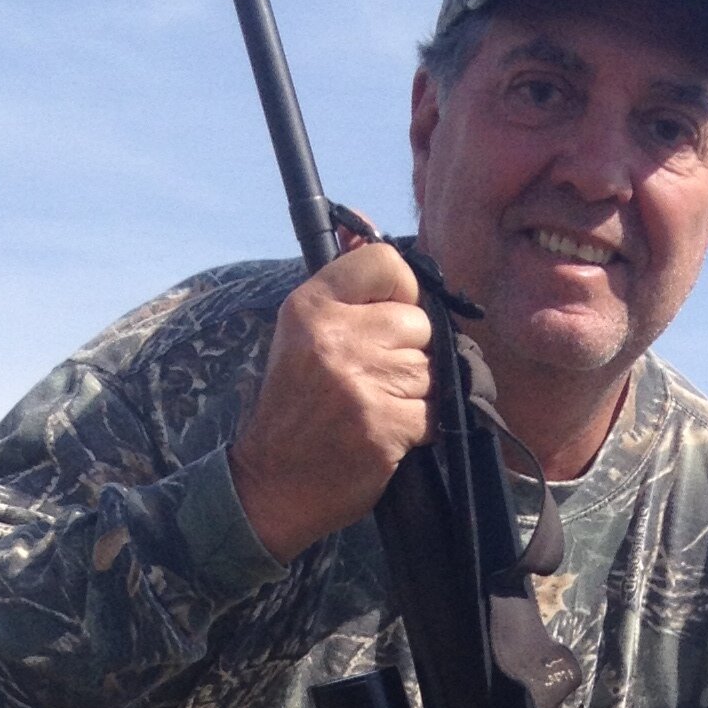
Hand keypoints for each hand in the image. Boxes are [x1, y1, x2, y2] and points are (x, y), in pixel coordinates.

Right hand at [229, 242, 432, 559]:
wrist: (274, 483)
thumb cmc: (294, 407)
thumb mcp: (302, 333)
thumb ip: (342, 286)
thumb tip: (364, 224)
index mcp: (311, 306)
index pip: (386, 263)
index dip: (402, 291)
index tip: (391, 314)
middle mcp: (336, 336)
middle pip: (418, 322)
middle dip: (410, 351)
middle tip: (376, 376)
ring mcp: (361, 382)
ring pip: (429, 368)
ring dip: (414, 391)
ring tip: (375, 405)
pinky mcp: (385, 424)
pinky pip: (434, 411)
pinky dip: (418, 426)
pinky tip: (386, 431)